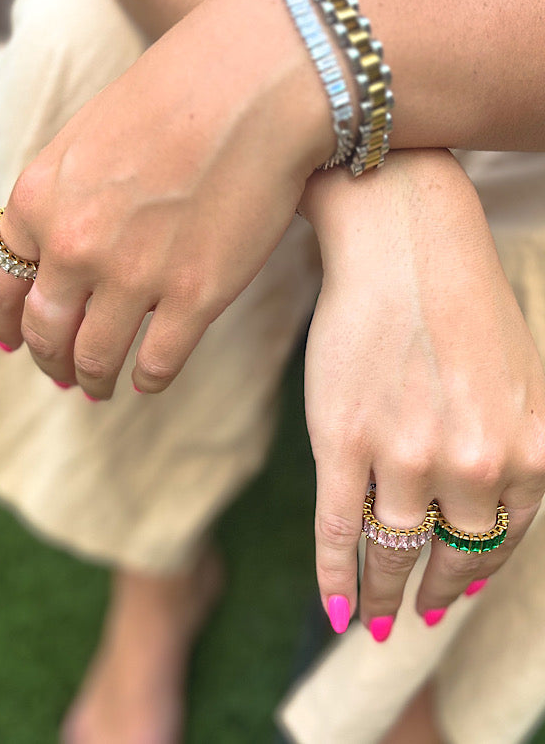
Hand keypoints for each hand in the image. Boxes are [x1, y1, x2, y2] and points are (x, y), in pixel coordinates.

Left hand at [0, 0, 333, 397]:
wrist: (255, 80)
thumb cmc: (177, 94)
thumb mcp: (88, 136)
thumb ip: (61, 196)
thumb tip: (56, 252)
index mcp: (40, 198)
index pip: (0, 285)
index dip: (5, 323)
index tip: (14, 343)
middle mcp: (76, 244)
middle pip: (46, 332)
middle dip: (51, 360)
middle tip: (65, 372)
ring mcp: (135, 275)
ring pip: (97, 358)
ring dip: (94, 379)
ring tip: (101, 385)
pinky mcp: (195, 295)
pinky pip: (157, 363)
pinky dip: (148, 380)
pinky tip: (150, 379)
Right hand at [301, 149, 544, 636]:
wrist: (402, 242)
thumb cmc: (461, 300)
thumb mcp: (523, 377)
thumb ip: (519, 447)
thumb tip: (489, 510)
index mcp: (528, 449)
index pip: (505, 540)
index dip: (478, 572)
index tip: (458, 589)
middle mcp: (475, 463)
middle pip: (455, 556)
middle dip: (438, 594)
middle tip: (423, 613)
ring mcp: (405, 457)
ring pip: (394, 553)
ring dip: (386, 598)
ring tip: (377, 620)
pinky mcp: (343, 445)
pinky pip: (339, 533)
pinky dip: (336, 580)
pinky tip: (336, 610)